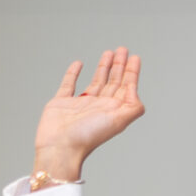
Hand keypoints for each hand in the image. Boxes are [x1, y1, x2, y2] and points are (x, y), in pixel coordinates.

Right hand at [32, 49, 143, 183]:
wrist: (60, 146)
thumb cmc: (88, 136)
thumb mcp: (118, 121)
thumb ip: (132, 107)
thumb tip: (134, 89)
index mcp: (113, 110)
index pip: (126, 87)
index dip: (131, 72)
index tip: (135, 57)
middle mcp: (99, 106)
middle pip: (113, 82)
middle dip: (119, 66)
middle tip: (123, 50)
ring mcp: (80, 104)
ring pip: (95, 81)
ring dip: (103, 67)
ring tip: (108, 53)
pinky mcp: (61, 103)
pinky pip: (69, 85)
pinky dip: (73, 74)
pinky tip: (79, 64)